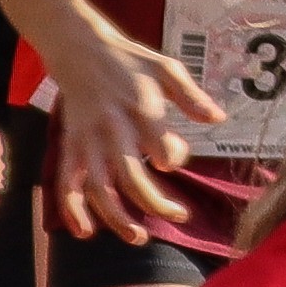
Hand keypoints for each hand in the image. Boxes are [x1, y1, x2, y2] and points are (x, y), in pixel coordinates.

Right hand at [45, 30, 224, 235]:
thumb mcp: (166, 68)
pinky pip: (67, 183)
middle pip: (131, 176)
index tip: (176, 160)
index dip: (173, 157)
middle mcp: (112, 128)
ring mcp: (87, 140)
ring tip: (138, 237)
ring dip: (115, 218)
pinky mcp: (70, 146)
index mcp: (139, 107)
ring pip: (98, 188)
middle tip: (178, 216)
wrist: (78, 48)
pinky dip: (73, 210)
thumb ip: (191, 96)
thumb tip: (218, 119)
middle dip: (155, 204)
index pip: (160, 145)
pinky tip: (86, 231)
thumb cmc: (128, 61)